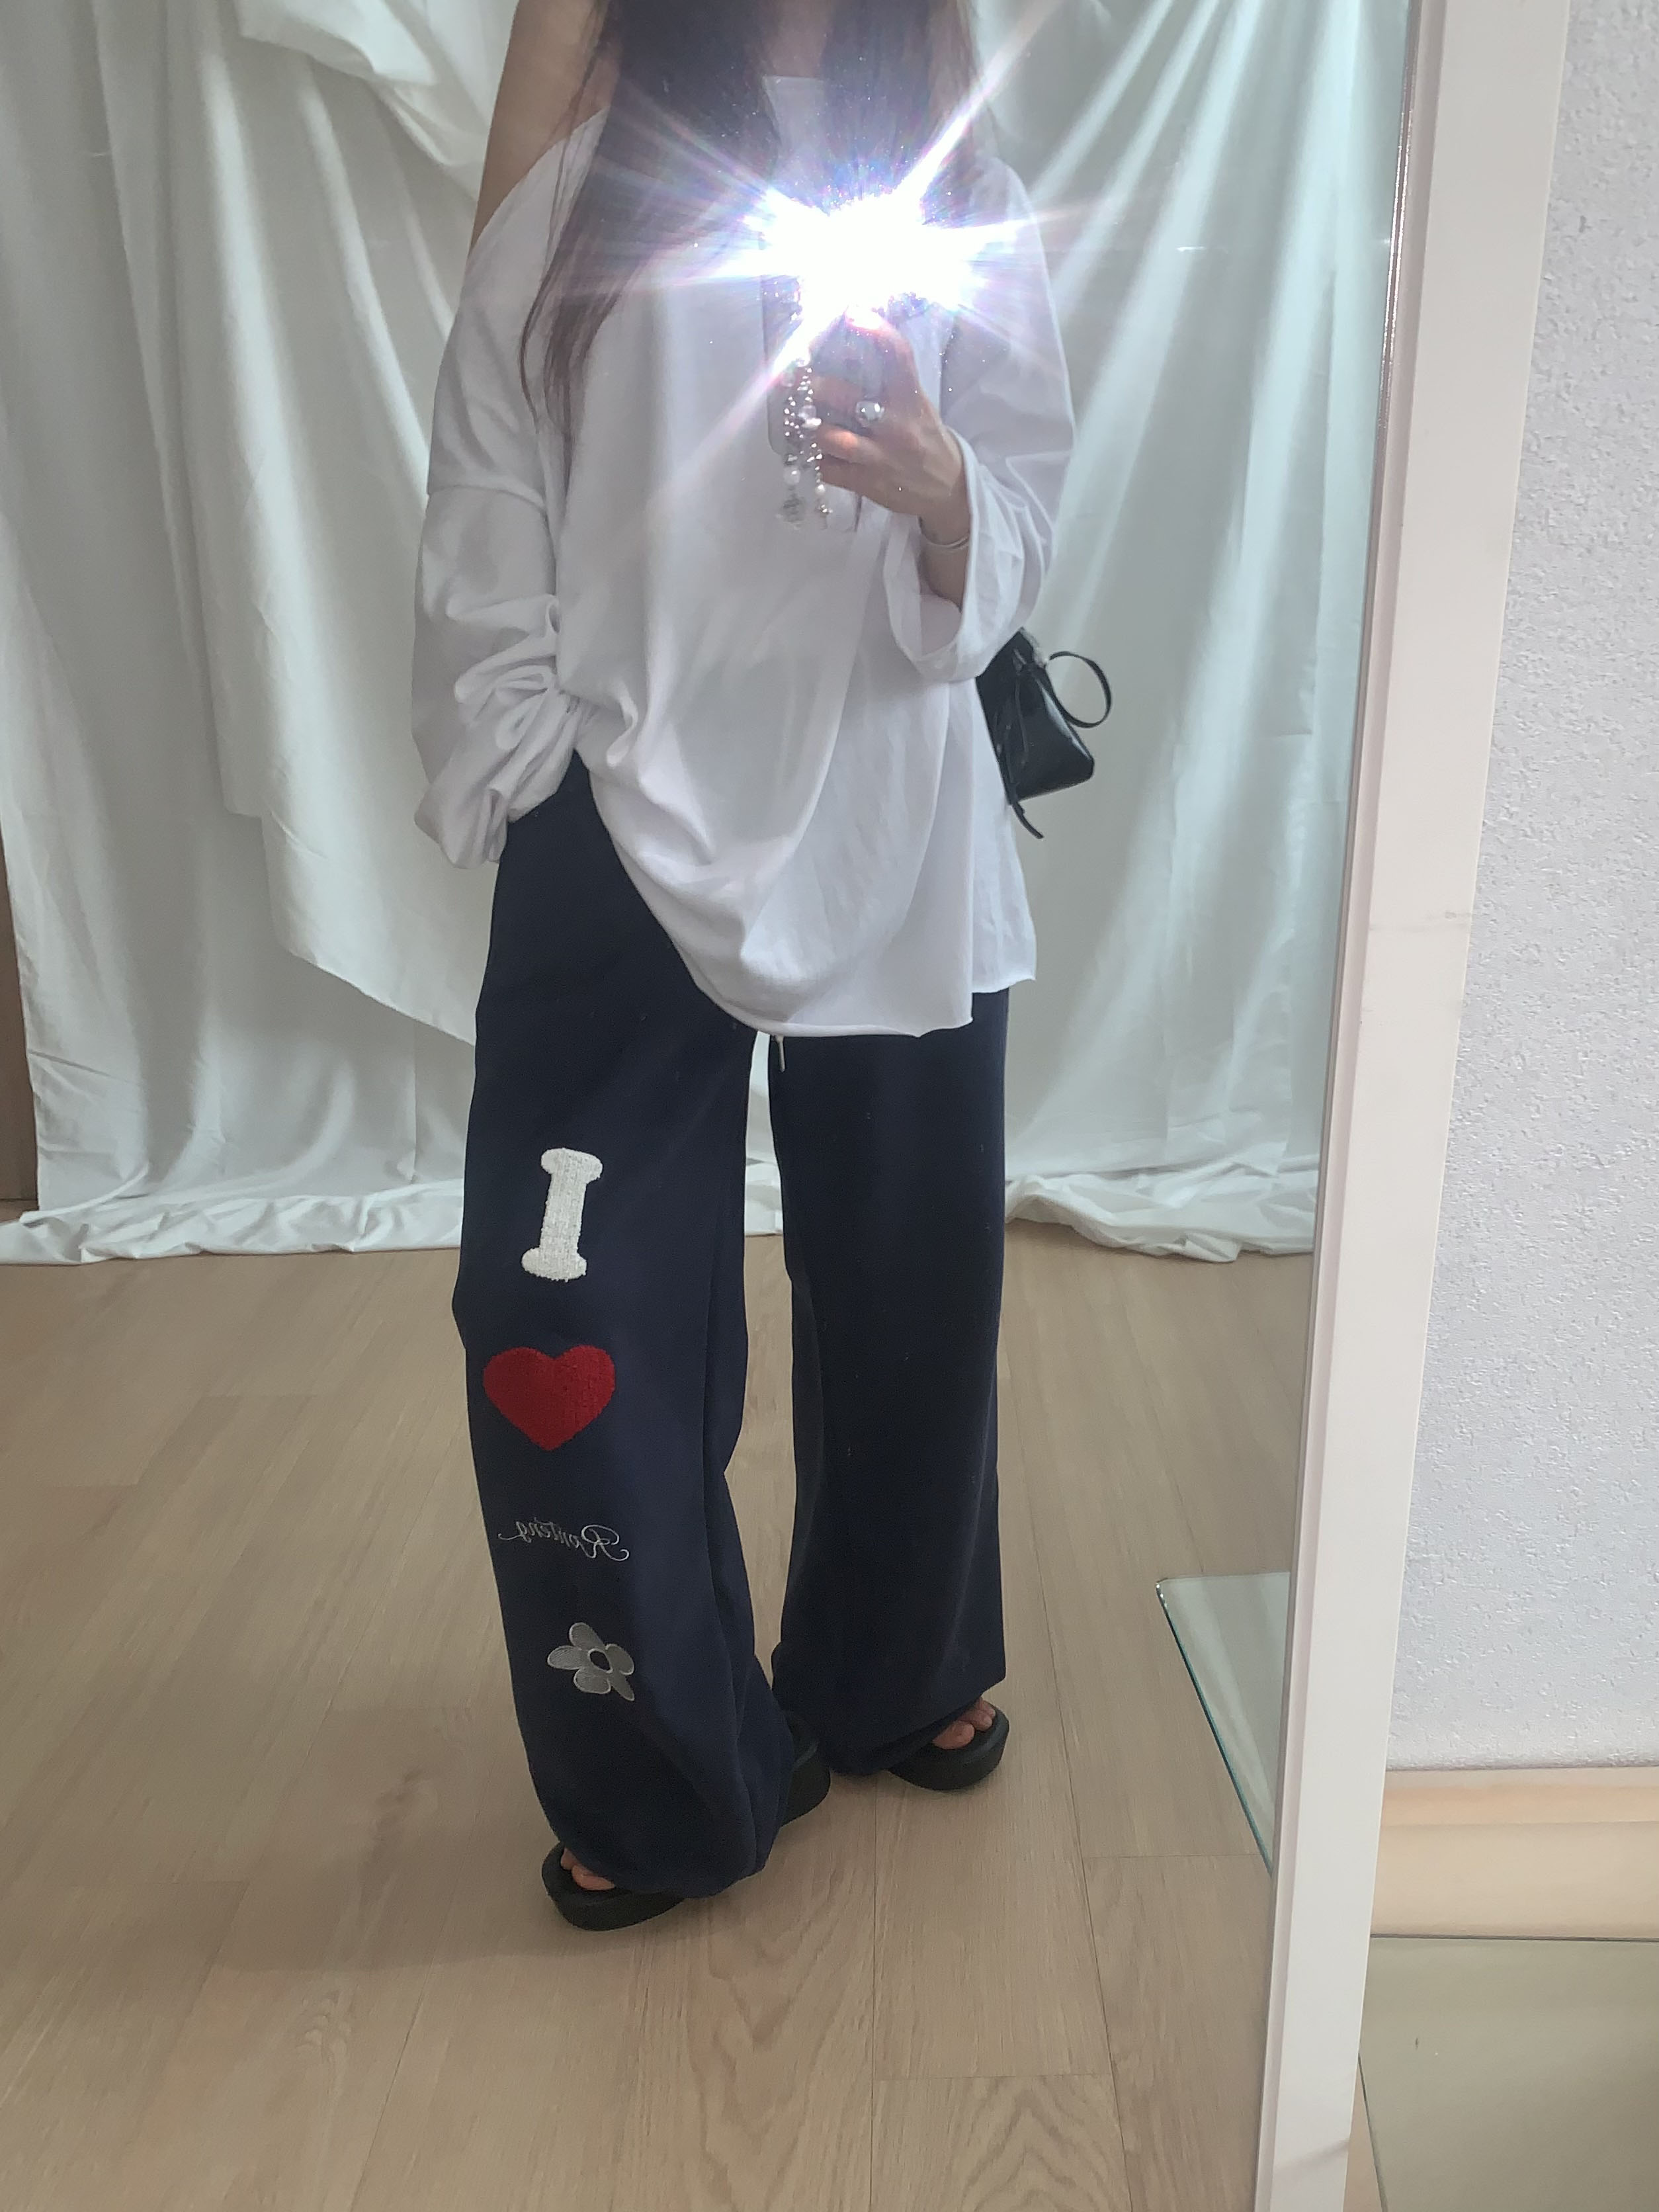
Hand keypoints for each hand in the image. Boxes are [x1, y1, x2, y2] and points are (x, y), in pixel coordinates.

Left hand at [810, 315, 970, 545]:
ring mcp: (880, 456)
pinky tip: (803, 450)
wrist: (946, 488)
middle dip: (815, 386)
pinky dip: (813, 459)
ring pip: (834, 438)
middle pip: (848, 397)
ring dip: (808, 427)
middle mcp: (896, 426)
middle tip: (790, 377)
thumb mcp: (916, 406)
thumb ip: (889, 383)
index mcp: (912, 400)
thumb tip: (850, 353)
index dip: (876, 330)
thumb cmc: (925, 438)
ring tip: (794, 417)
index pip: (898, 356)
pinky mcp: (868, 483)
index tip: (852, 313)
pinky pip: (830, 470)